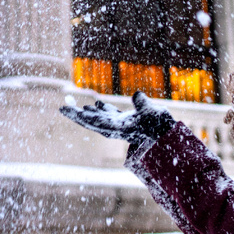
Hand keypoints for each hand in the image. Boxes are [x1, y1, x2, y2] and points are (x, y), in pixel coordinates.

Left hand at [59, 91, 174, 144]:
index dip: (77, 115)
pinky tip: (97, 103)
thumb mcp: (154, 113)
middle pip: (92, 121)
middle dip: (77, 115)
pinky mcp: (129, 123)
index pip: (93, 121)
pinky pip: (111, 116)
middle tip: (63, 108)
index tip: (63, 109)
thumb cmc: (162, 127)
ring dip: (88, 113)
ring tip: (79, 107)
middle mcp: (117, 128)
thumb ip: (143, 104)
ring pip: (100, 119)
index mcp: (118, 127)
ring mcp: (122, 126)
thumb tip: (136, 95)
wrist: (170, 138)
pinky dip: (102, 110)